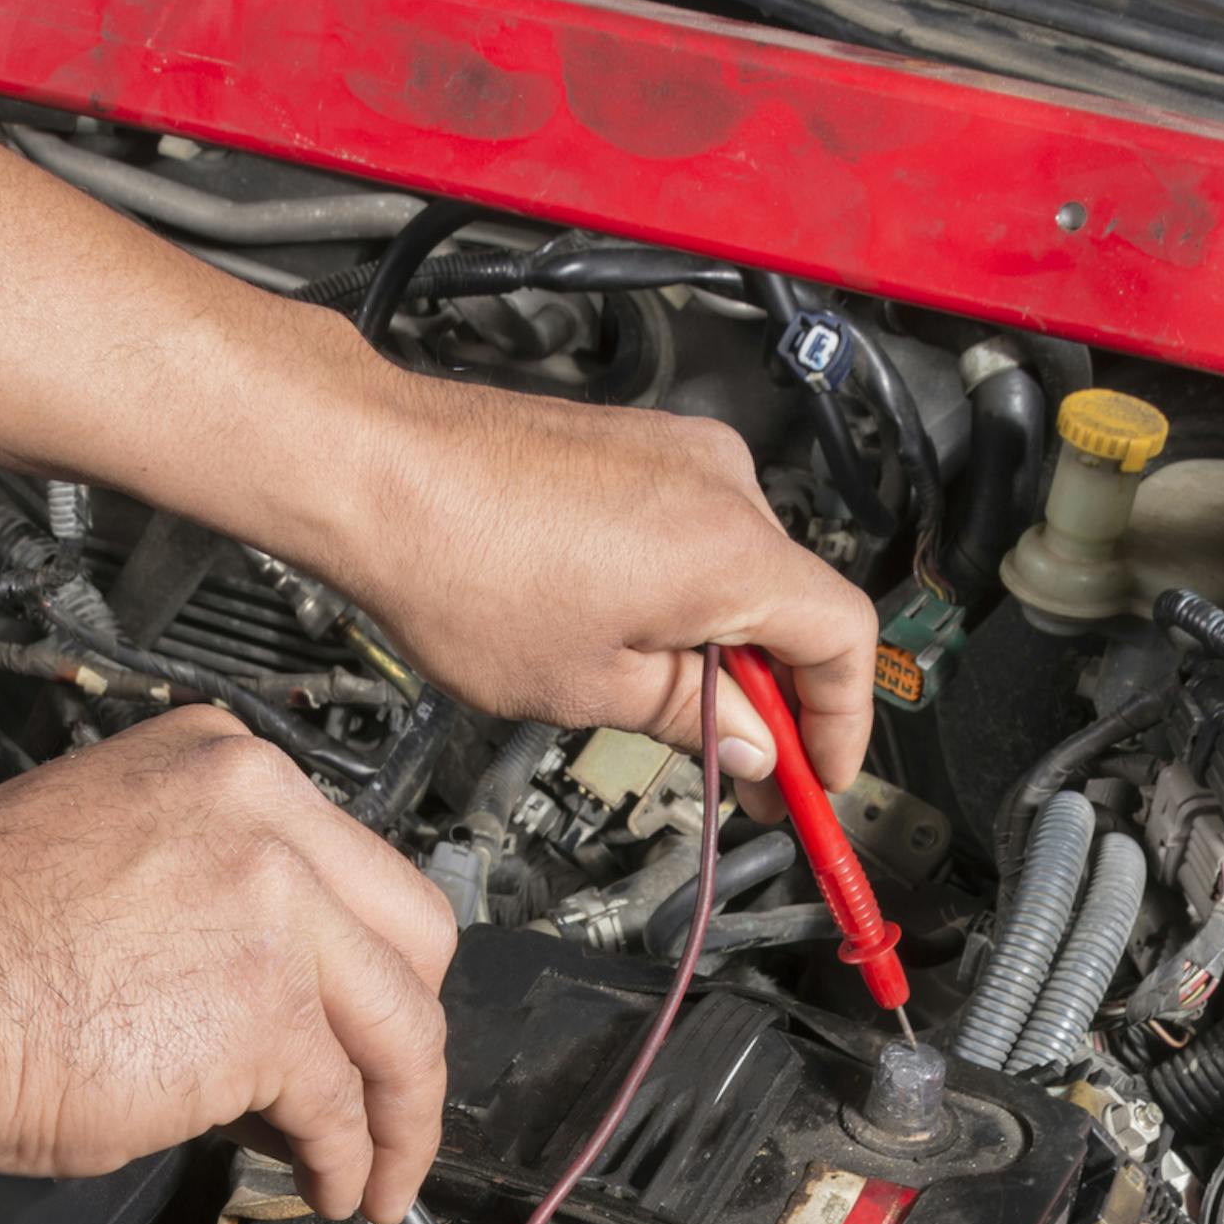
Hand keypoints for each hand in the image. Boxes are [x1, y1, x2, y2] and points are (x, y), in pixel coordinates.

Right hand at [0, 709, 455, 1222]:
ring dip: (397, 1119)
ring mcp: (272, 904)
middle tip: (393, 1105)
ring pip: (398, 1027)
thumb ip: (211, 914)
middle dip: (409, 1039)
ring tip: (374, 1175)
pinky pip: (339, 1102)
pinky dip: (342, 1159)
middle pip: (411, 937)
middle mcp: (259, 812)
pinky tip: (322, 1184)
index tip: (364, 1024)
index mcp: (218, 762)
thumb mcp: (106, 874)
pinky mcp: (267, 1004)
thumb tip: (266, 1013)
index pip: (351, 869)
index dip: (365, 967)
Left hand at [335, 375, 877, 791]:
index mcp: (732, 550)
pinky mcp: (638, 446)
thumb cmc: (460, 563)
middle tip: (748, 774)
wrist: (378, 473)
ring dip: (724, 649)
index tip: (820, 777)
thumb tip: (748, 746)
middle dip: (776, 700)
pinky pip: (696, 535)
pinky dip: (687, 597)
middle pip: (796, 607)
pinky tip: (632, 641)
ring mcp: (680, 454)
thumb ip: (691, 720)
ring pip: (743, 573)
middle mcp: (723, 485)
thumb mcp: (589, 687)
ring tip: (666, 708)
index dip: (842, 723)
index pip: (846, 640)